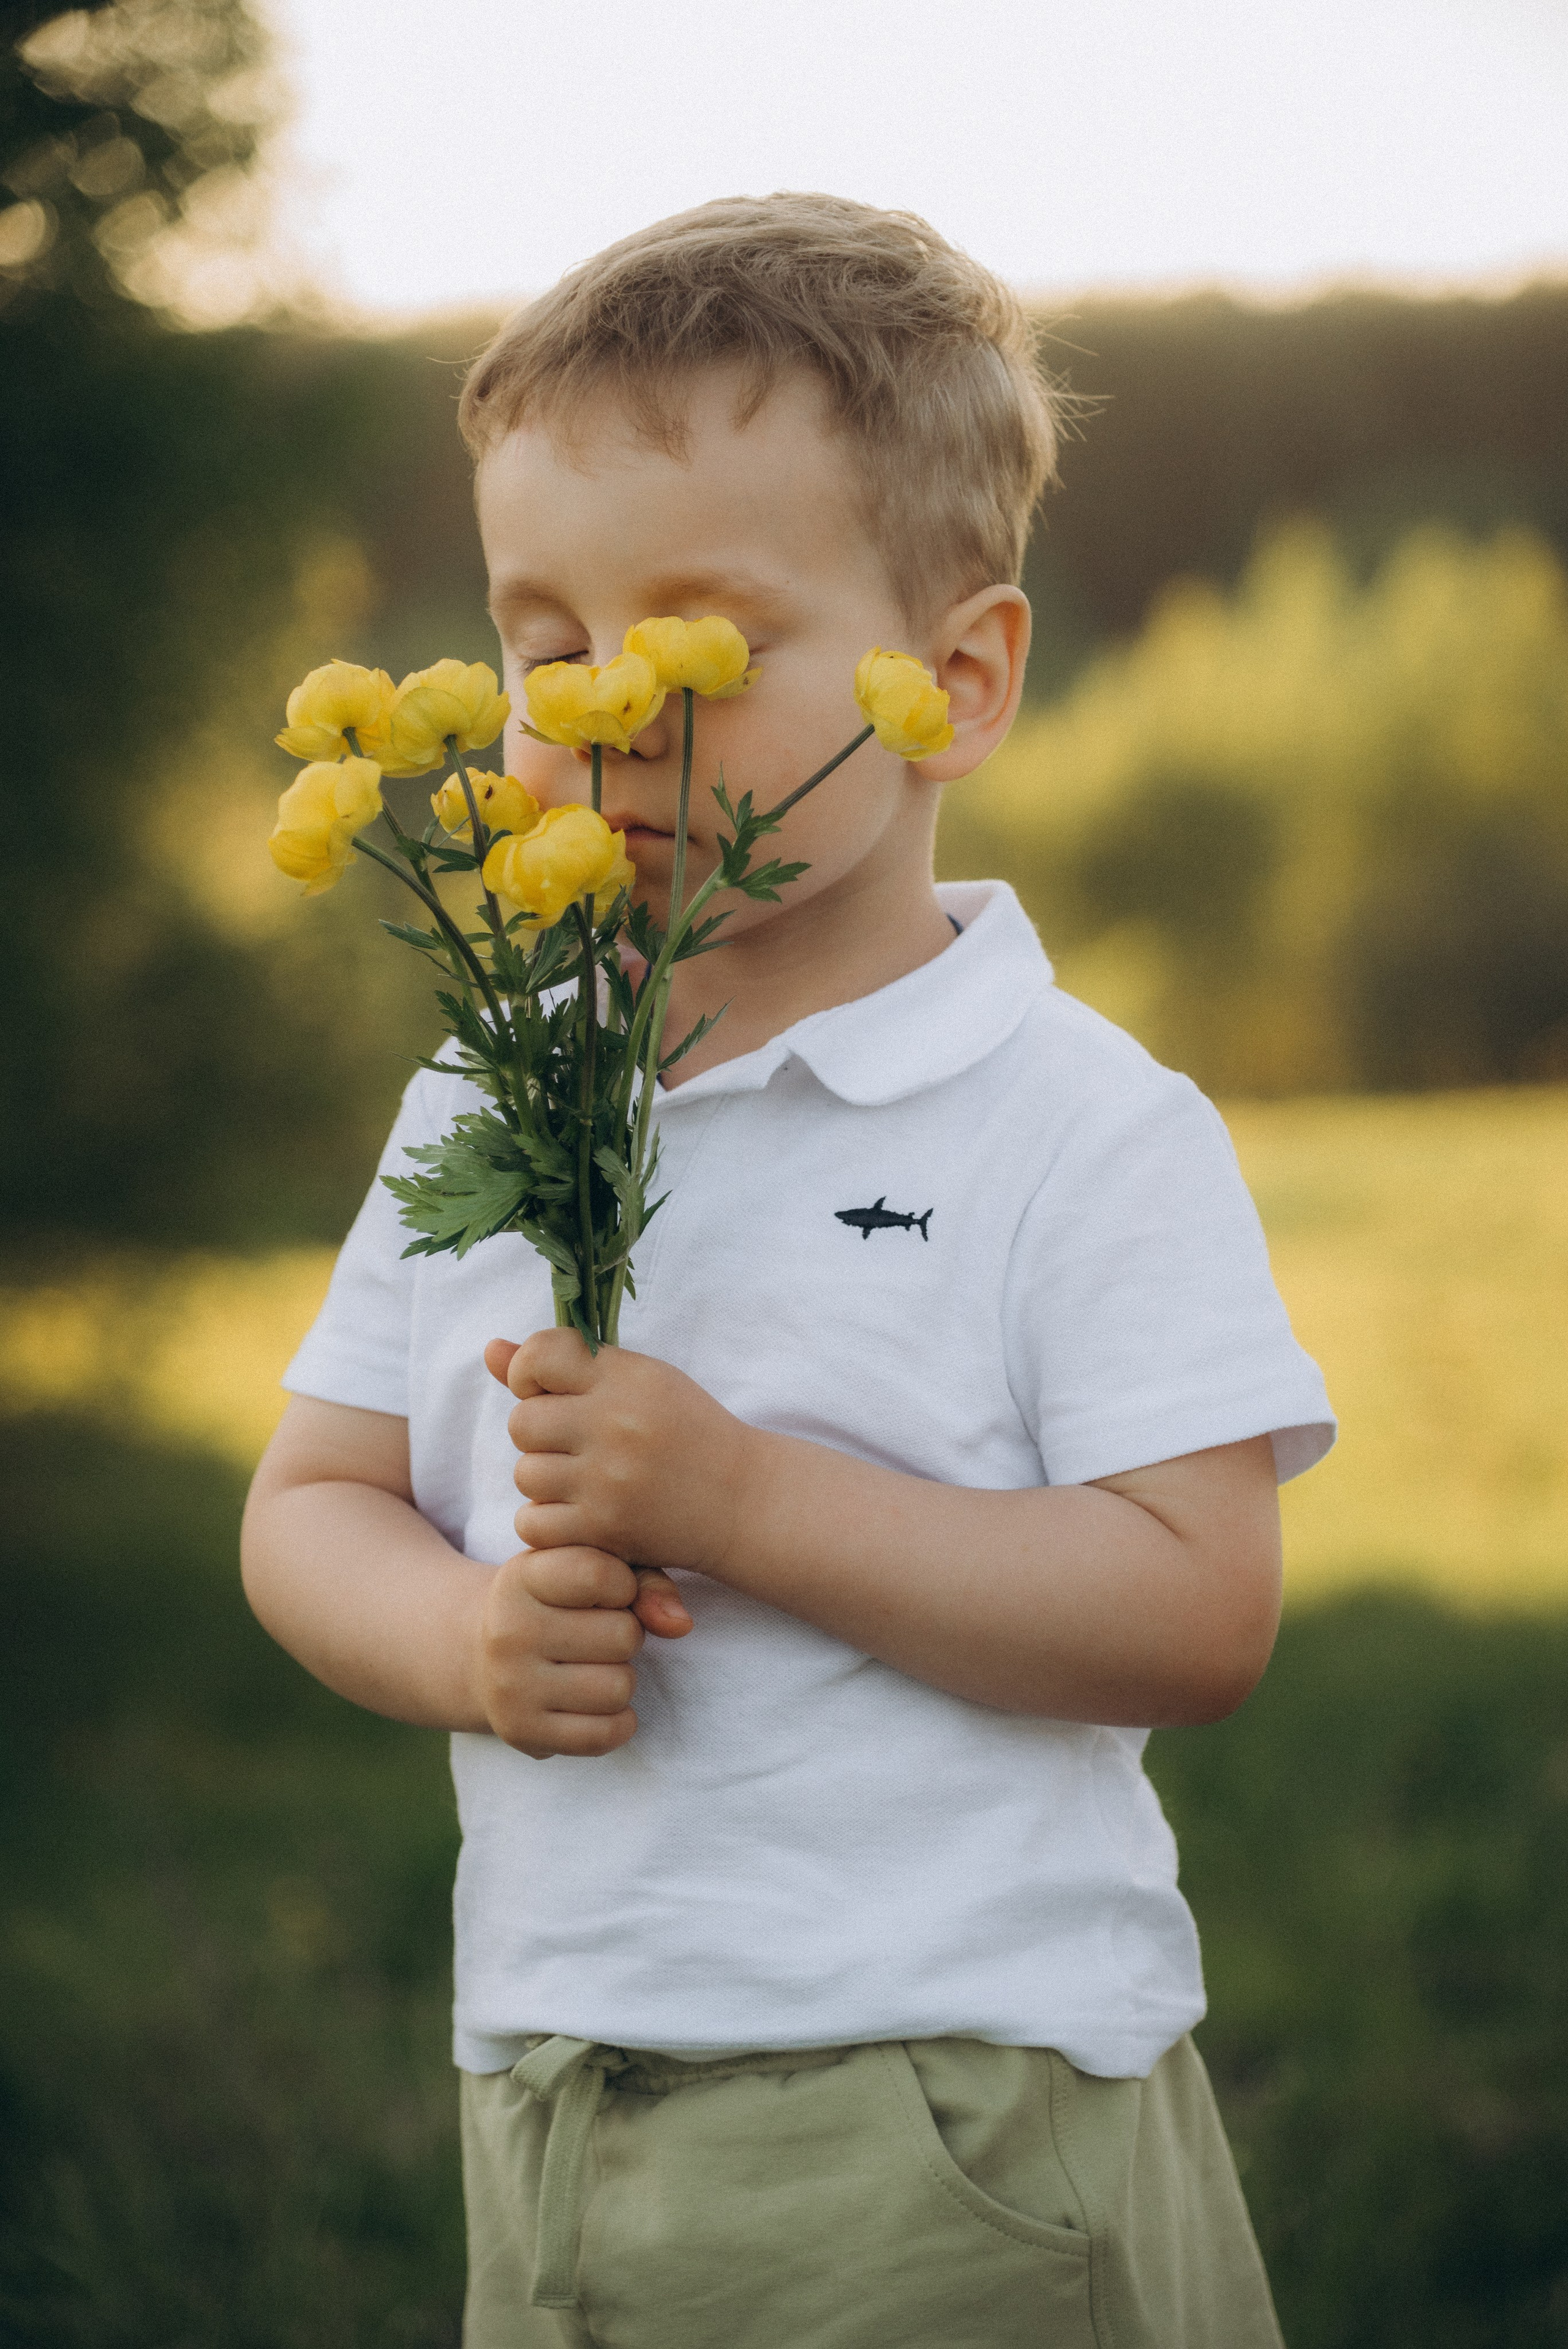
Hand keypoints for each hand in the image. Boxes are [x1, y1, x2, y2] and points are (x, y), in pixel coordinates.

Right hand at [472, 1542, 676, 1758]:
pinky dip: (617, 1722)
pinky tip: (598, 1704)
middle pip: (622, 1636)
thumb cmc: (556, 1603)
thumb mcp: (587, 1568)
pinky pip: (605, 1735)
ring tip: (596, 1667)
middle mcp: (508, 1630)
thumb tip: (681, 1624)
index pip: (597, 1573)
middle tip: (601, 1635)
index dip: (624, 1585)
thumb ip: (642, 1579)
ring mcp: (511, 1686)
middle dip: (627, 1635)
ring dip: (622, 1678)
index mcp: (521, 1576)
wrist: (478, 1655)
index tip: (611, 1593)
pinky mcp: (521, 1732)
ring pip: (619, 1688)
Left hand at [483, 1330, 755, 1585]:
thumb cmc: (687, 1432)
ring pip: (525, 1473)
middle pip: (522, 1422)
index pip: (539, 1355)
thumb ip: (565, 1364)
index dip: (528, 1371)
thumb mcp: (639, 1381)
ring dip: (545, 1479)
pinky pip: (532, 1522)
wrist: (742, 1499)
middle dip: (539, 1433)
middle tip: (573, 1442)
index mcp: (626, 1377)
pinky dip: (547, 1521)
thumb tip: (490, 1350)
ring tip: (582, 1479)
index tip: (547, 1388)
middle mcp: (613, 1424)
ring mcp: (607, 1480)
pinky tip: (578, 1512)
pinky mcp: (604, 1529)